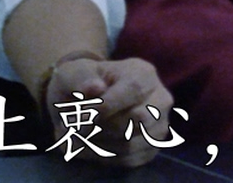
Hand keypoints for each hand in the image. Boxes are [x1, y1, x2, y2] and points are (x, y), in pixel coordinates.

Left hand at [44, 55, 173, 167]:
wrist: (86, 101)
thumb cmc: (81, 83)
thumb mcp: (73, 72)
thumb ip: (80, 77)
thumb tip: (95, 87)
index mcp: (143, 73)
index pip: (133, 90)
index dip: (104, 108)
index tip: (75, 120)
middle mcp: (160, 99)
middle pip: (135, 120)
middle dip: (98, 128)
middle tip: (72, 128)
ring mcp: (159, 125)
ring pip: (130, 144)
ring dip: (96, 144)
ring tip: (76, 136)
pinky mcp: (152, 148)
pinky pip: (128, 160)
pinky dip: (102, 156)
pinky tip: (87, 145)